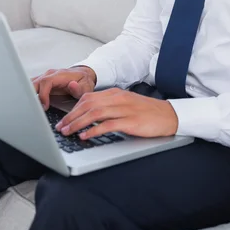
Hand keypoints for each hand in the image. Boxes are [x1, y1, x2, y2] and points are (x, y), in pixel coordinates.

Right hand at [31, 66, 96, 109]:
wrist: (83, 75)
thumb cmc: (84, 81)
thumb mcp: (86, 86)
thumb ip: (79, 88)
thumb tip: (72, 85)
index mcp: (60, 75)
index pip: (45, 82)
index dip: (42, 95)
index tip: (45, 106)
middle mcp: (51, 74)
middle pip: (35, 82)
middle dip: (31, 96)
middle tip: (33, 109)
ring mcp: (46, 76)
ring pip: (31, 83)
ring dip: (29, 95)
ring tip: (30, 108)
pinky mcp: (43, 81)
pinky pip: (32, 85)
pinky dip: (30, 94)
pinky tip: (30, 103)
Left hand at [55, 88, 178, 138]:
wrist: (169, 115)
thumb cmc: (147, 112)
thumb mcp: (125, 105)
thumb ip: (108, 106)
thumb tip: (89, 115)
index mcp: (115, 93)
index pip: (88, 97)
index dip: (73, 108)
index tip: (63, 119)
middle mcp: (118, 98)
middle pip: (88, 104)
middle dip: (71, 116)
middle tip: (60, 127)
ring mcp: (124, 109)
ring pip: (95, 113)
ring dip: (78, 123)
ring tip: (68, 132)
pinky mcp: (131, 121)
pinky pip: (108, 124)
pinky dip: (94, 130)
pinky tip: (85, 136)